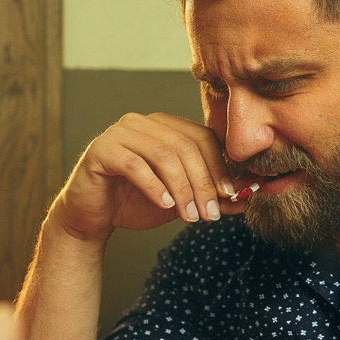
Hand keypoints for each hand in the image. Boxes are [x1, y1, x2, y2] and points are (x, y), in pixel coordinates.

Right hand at [50, 113, 246, 242]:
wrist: (93, 216)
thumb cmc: (136, 203)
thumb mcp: (181, 200)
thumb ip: (210, 196)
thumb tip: (246, 199)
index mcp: (165, 126)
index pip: (202, 138)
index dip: (219, 167)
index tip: (230, 196)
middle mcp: (143, 123)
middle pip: (186, 146)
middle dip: (203, 183)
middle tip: (211, 213)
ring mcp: (120, 133)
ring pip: (163, 155)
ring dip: (182, 189)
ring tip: (190, 216)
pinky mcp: (101, 150)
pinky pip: (134, 164)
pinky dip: (154, 186)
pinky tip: (164, 205)